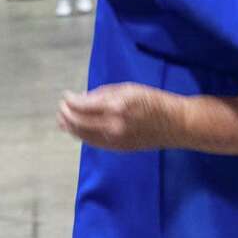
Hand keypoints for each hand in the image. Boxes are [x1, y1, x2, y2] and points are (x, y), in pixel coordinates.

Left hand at [58, 83, 179, 150]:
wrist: (175, 124)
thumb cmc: (155, 101)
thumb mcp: (129, 89)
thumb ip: (104, 93)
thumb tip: (83, 98)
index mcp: (115, 106)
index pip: (81, 105)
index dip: (69, 100)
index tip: (66, 95)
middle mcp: (111, 125)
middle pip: (77, 122)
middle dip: (66, 114)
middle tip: (61, 107)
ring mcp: (113, 140)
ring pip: (82, 135)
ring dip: (70, 127)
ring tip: (63, 120)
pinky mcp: (117, 148)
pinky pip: (93, 142)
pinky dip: (82, 135)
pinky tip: (78, 130)